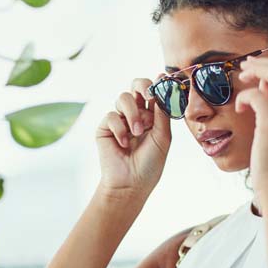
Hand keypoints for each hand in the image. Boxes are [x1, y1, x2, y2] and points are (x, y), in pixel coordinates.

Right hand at [95, 74, 171, 195]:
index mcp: (153, 115)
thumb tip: (162, 83)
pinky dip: (120, 129)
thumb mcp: (162, 136)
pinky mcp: (105, 127)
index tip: (163, 83)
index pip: (154, 91)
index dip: (158, 85)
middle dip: (143, 86)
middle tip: (148, 96)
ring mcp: (120, 120)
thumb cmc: (150, 163)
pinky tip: (124, 144)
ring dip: (133, 114)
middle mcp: (136, 114)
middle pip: (136, 85)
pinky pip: (112, 116)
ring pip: (124, 98)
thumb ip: (162, 111)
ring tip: (138, 132)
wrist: (131, 183)